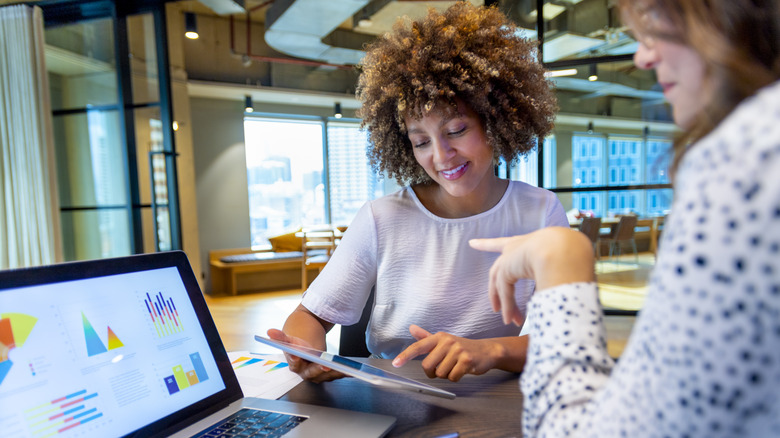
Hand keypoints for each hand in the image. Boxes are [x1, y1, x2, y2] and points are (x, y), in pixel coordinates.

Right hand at [266, 328, 345, 382]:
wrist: (306, 341)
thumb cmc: (298, 340)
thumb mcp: (290, 337)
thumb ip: (280, 336)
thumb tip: (269, 331)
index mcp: (294, 364)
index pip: (295, 364)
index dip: (297, 361)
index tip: (299, 356)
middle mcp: (304, 372)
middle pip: (312, 373)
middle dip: (319, 369)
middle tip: (326, 365)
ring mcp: (316, 374)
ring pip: (325, 376)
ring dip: (335, 373)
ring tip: (344, 368)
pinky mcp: (326, 374)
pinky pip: (334, 375)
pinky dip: (343, 373)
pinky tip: (352, 371)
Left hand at [391, 325, 503, 381]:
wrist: (486, 351)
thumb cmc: (462, 347)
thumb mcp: (444, 340)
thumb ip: (426, 337)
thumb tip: (411, 328)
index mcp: (439, 337)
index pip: (418, 346)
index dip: (405, 355)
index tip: (395, 363)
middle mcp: (447, 341)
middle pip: (428, 366)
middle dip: (433, 372)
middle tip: (442, 368)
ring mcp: (457, 350)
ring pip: (440, 373)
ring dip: (446, 375)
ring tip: (455, 366)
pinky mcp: (467, 360)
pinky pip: (453, 377)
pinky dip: (456, 378)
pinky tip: (462, 370)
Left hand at [469, 227, 594, 325]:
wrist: (565, 248)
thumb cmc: (570, 253)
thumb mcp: (559, 263)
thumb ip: (553, 274)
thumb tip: (559, 290)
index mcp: (528, 242)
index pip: (503, 243)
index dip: (487, 244)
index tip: (471, 243)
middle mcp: (515, 247)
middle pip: (498, 268)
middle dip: (496, 290)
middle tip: (495, 306)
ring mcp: (509, 257)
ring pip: (501, 284)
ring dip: (506, 304)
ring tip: (510, 321)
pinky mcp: (506, 269)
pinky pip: (505, 291)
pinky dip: (508, 306)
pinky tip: (511, 320)